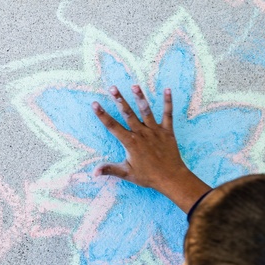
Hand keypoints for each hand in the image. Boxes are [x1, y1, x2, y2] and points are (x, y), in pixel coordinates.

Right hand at [92, 85, 209, 210]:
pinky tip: (167, 89)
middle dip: (119, 100)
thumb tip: (93, 172)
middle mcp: (141, 134)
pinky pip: (168, 114)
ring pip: (146, 111)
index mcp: (130, 142)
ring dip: (140, 98)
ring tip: (134, 85)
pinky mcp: (167, 131)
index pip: (112, 126)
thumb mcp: (127, 173)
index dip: (102, 115)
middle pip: (128, 114)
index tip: (95, 103)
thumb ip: (110, 169)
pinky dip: (168, 102)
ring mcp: (155, 131)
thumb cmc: (148, 176)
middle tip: (112, 87)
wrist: (171, 178)